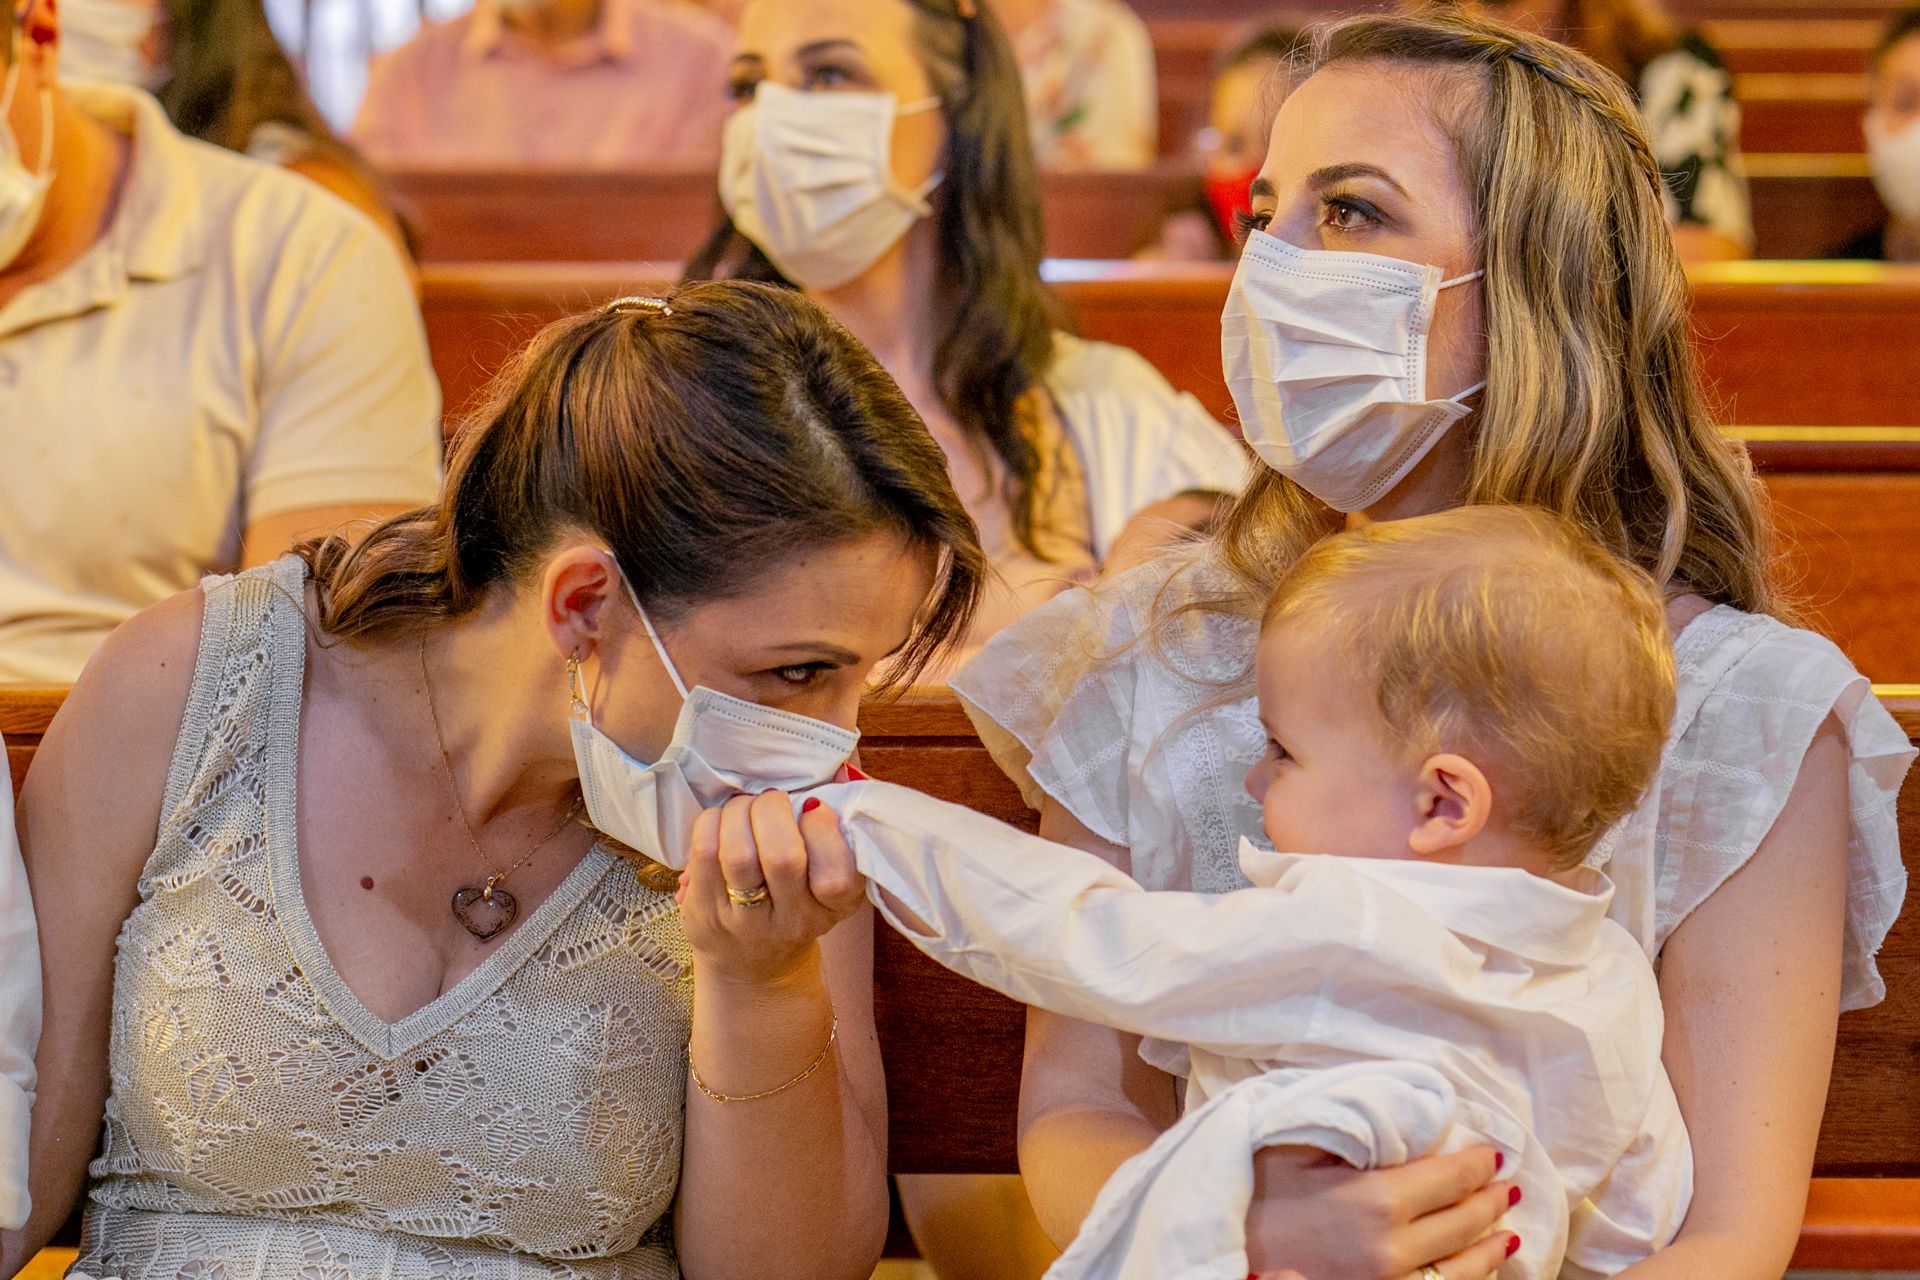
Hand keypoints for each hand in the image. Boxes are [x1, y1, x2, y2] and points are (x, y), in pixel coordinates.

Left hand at [679, 791, 865, 986]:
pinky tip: (720, 821)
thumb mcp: (826, 883)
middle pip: (782, 857)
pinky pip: (704, 854)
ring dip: (739, 813)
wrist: (753, 966)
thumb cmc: (793, 904)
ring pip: (739, 853)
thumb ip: (832, 837)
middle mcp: (793, 921)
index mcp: (832, 908)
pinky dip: (711, 823)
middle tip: (771, 801)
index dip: (823, 831)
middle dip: (772, 810)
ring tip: (743, 807)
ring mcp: (745, 922)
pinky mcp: (706, 914)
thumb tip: (826, 779)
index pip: (836, 876)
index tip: (812, 809)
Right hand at [1244, 1145, 1517, 1279]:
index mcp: (1377, 1201)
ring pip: (1461, 1269)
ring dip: (1489, 1247)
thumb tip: (1411, 1123)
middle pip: (1463, 1223)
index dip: (1479, 1164)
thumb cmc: (1256, 1196)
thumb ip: (1358, 1135)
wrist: (1226, 1257)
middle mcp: (1393, 1250)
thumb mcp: (1300, 1150)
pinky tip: (1474, 1270)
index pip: (1451, 1178)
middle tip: (1505, 1186)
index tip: (1493, 1154)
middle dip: (1490, 1201)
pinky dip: (1465, 1279)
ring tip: (1506, 1232)